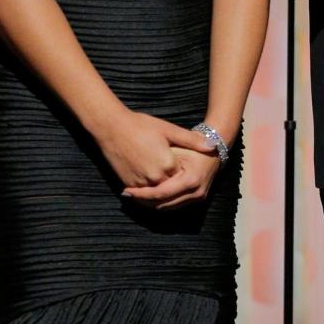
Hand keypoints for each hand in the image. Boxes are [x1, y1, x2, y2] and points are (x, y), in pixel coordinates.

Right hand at [96, 109, 212, 194]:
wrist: (111, 127)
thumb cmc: (140, 125)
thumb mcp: (168, 129)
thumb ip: (191, 140)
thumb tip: (212, 146)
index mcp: (167, 165)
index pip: (183, 178)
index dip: (186, 176)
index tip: (191, 172)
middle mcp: (154, 177)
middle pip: (171, 190)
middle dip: (177, 190)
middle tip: (184, 188)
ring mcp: (140, 182)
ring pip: (156, 197)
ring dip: (163, 198)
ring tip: (169, 194)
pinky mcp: (128, 183)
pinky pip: (142, 197)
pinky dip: (148, 198)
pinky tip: (152, 193)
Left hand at [124, 146, 220, 209]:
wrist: (215, 150)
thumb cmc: (193, 145)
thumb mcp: (177, 147)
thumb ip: (162, 160)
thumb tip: (139, 173)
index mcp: (191, 180)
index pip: (161, 193)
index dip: (142, 194)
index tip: (127, 190)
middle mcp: (196, 193)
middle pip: (163, 204)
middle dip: (144, 201)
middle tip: (128, 194)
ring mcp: (197, 198)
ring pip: (167, 207)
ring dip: (151, 203)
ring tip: (135, 195)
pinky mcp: (196, 199)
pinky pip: (174, 205)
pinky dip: (160, 202)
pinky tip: (147, 195)